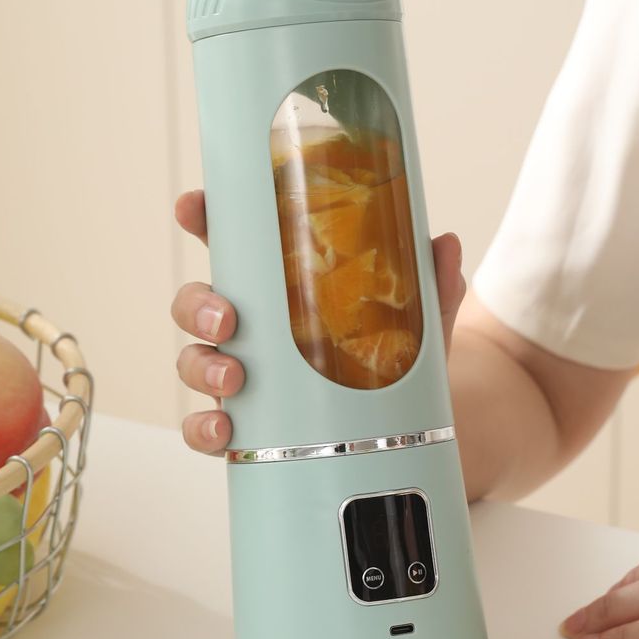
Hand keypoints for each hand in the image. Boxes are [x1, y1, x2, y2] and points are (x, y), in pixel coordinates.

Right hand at [170, 189, 468, 455]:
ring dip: (202, 367)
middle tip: (228, 319)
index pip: (231, 242)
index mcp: (279, 284)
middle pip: (196, 303)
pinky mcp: (246, 424)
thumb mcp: (418, 319)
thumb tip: (445, 243)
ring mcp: (242, 374)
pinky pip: (205, 427)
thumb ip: (431, 285)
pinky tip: (225, 432)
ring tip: (234, 380)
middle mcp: (251, 325)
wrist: (409, 429)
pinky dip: (204, 430)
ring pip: (193, 361)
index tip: (192, 205)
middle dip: (199, 306)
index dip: (202, 218)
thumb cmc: (395, 355)